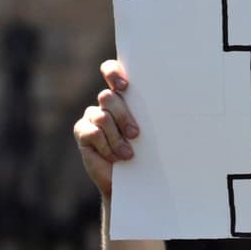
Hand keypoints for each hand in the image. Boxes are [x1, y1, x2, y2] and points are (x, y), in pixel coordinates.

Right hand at [73, 58, 138, 198]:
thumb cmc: (146, 150)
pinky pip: (93, 132)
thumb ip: (149, 113)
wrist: (131, 179)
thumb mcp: (150, 130)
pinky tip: (115, 157)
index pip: (111, 70)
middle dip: (123, 116)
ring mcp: (92, 115)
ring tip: (128, 153)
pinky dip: (106, 146)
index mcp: (123, 94)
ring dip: (117, 137)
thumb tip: (168, 100)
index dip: (113, 72)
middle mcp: (105, 102)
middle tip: (135, 134)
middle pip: (108, 97)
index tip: (124, 86)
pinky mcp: (82, 131)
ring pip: (102, 116)